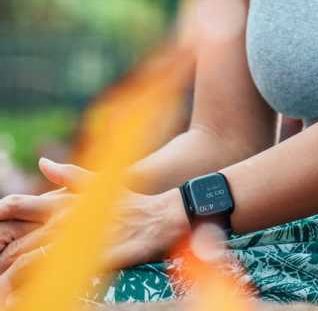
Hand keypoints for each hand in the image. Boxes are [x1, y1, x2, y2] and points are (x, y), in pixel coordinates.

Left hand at [0, 158, 188, 289]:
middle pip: (16, 244)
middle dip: (1, 261)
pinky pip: (53, 275)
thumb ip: (70, 175)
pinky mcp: (88, 258)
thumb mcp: (101, 183)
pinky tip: (32, 293)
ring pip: (27, 263)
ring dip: (11, 279)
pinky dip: (36, 285)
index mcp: (64, 201)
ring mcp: (76, 239)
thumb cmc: (132, 202)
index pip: (17, 209)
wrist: (163, 216)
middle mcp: (65, 219)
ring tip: (6, 293)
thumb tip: (43, 162)